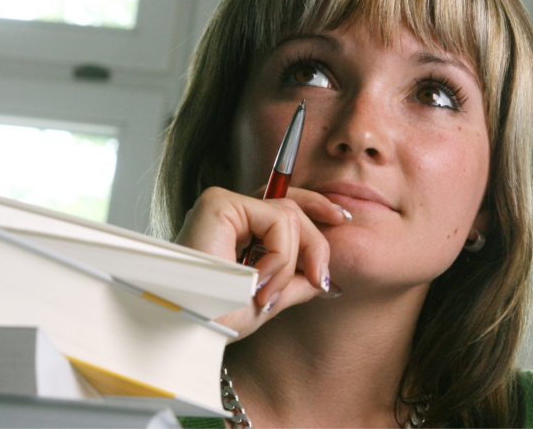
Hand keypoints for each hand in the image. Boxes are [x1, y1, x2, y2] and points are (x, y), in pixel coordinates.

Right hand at [174, 186, 348, 341]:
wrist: (191, 328)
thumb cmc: (216, 318)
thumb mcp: (268, 300)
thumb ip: (293, 282)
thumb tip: (322, 274)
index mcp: (235, 230)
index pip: (283, 207)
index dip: (316, 207)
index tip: (342, 219)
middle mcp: (228, 213)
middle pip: (292, 207)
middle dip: (316, 243)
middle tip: (319, 279)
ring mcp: (223, 204)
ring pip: (289, 214)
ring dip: (290, 262)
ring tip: (267, 294)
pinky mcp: (220, 203)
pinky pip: (277, 220)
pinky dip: (279, 256)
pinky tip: (258, 280)